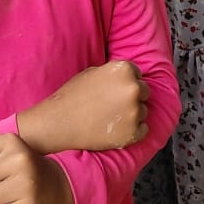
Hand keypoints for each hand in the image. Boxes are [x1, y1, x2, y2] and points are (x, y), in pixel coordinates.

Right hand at [17, 59, 149, 153]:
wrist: (59, 122)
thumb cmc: (73, 95)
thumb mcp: (94, 72)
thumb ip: (114, 73)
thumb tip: (128, 77)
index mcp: (124, 70)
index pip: (137, 74)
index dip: (124, 82)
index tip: (114, 90)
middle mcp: (133, 88)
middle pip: (144, 92)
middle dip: (131, 97)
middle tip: (113, 104)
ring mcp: (134, 112)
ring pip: (143, 111)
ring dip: (132, 114)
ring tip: (111, 117)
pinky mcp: (132, 133)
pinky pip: (143, 130)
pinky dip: (133, 131)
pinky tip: (117, 129)